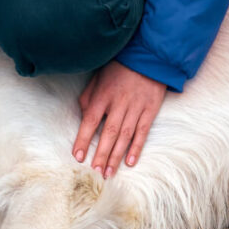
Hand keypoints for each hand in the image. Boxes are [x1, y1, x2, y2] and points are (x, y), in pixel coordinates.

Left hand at [73, 61, 165, 177]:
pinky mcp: (150, 110)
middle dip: (101, 154)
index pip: (90, 121)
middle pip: (108, 133)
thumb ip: (88, 99)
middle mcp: (119, 103)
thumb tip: (83, 119)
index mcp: (103, 95)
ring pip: (124, 136)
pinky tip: (129, 162)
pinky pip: (142, 132)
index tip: (78, 157)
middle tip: (95, 173)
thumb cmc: (118, 69)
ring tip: (108, 172)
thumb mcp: (97, 78)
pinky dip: (136, 147)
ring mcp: (136, 107)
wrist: (148, 56)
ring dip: (116, 156)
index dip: (84, 139)